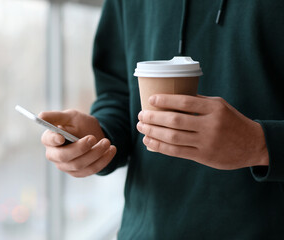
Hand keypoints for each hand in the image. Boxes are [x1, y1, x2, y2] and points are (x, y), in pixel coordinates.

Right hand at [39, 109, 115, 176]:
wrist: (95, 135)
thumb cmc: (79, 124)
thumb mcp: (70, 116)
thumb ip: (57, 117)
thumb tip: (40, 116)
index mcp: (50, 139)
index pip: (47, 141)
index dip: (53, 140)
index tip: (61, 137)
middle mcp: (55, 155)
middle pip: (63, 157)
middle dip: (80, 148)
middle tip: (93, 138)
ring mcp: (66, 166)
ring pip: (79, 165)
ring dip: (95, 153)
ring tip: (107, 142)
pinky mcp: (79, 172)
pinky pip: (91, 170)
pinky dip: (103, 160)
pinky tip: (112, 150)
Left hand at [136, 94, 268, 169]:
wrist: (253, 145)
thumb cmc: (231, 121)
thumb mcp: (220, 106)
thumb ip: (198, 103)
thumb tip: (170, 99)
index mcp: (215, 108)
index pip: (185, 101)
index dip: (165, 100)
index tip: (151, 99)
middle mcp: (211, 125)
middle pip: (175, 121)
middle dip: (153, 118)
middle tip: (141, 115)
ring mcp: (207, 142)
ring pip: (173, 138)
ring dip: (153, 132)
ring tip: (141, 128)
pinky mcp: (204, 157)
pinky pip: (177, 152)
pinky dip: (160, 147)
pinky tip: (149, 141)